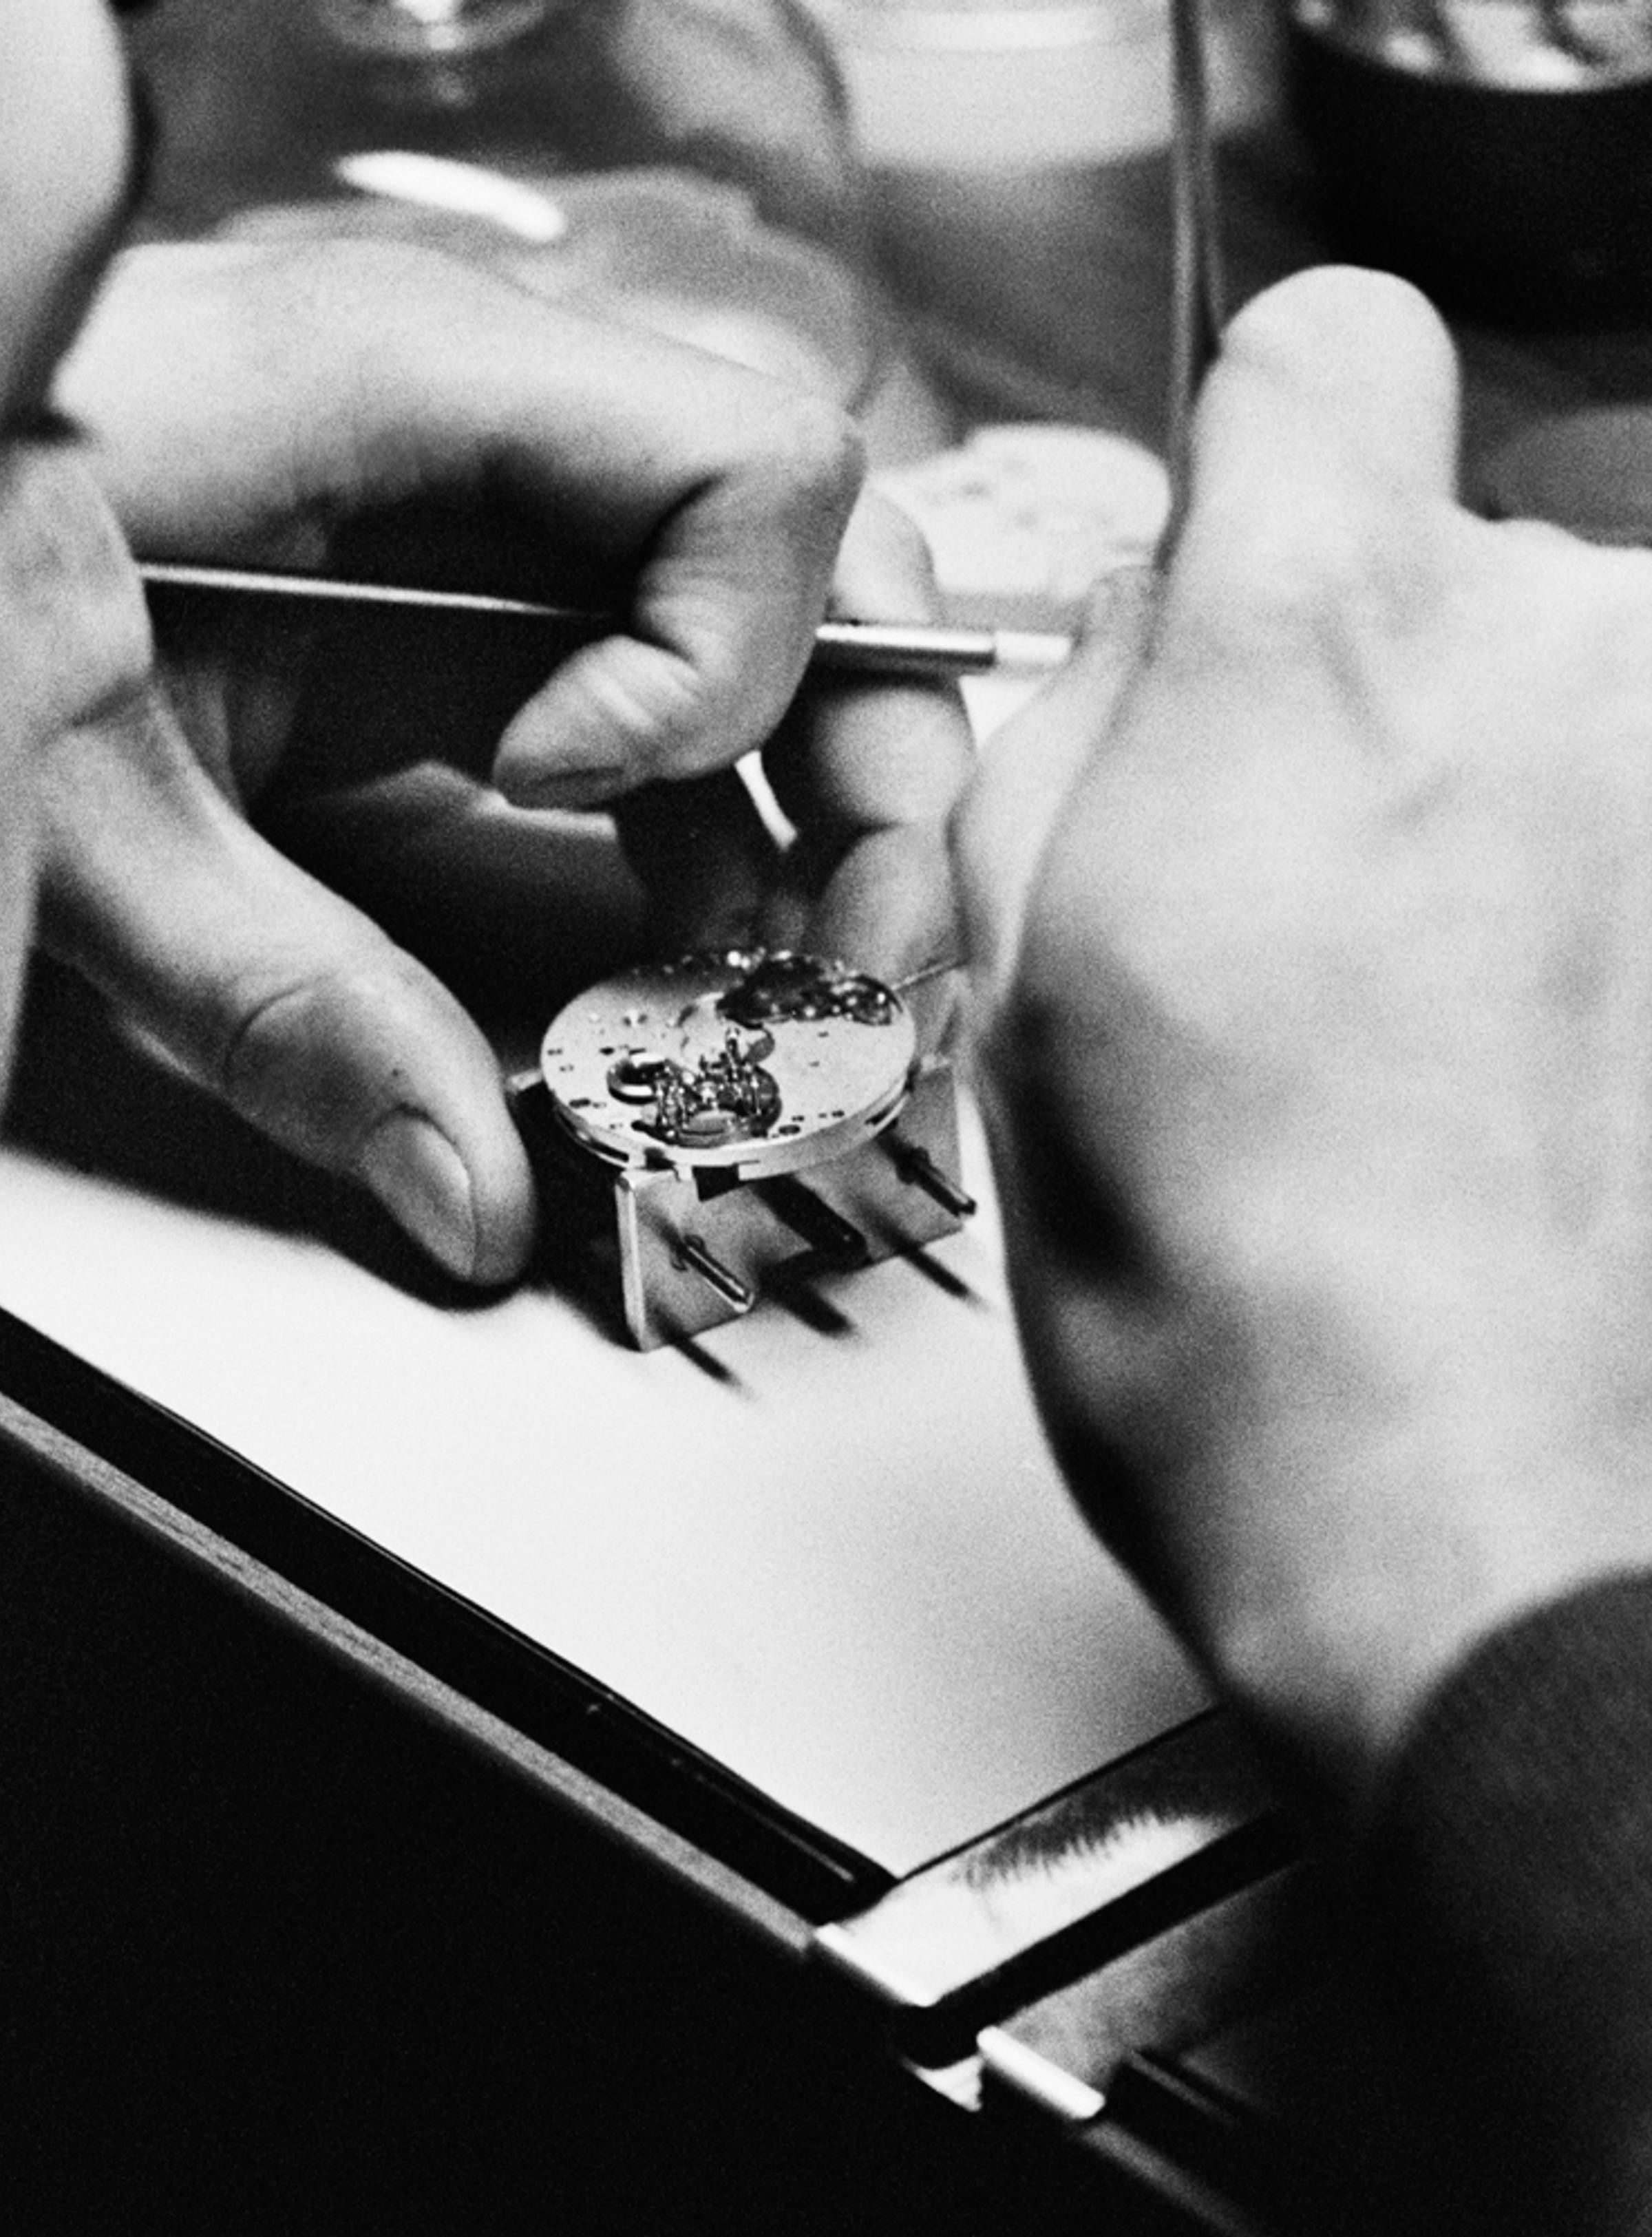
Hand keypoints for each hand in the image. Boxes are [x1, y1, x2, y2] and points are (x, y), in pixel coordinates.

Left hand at [42, 236, 967, 1280]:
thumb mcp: (78, 800)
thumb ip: (283, 1001)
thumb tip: (470, 1192)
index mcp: (412, 387)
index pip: (746, 470)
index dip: (716, 663)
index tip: (558, 789)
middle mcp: (491, 429)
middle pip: (811, 556)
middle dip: (868, 768)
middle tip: (870, 957)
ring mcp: (487, 520)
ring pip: (765, 637)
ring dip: (812, 823)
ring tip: (801, 988)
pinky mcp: (459, 613)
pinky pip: (658, 703)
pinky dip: (708, 836)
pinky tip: (688, 953)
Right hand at [956, 266, 1651, 1795]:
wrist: (1447, 1506)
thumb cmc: (1224, 1289)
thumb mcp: (1018, 972)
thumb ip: (1078, 723)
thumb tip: (1144, 631)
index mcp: (1320, 649)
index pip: (1335, 344)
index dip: (1267, 457)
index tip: (1234, 584)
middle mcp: (1554, 663)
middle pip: (1448, 549)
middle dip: (1356, 679)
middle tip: (1275, 895)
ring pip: (1560, 692)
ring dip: (1480, 799)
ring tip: (1399, 1018)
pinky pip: (1626, 820)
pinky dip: (1573, 894)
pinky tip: (1504, 1060)